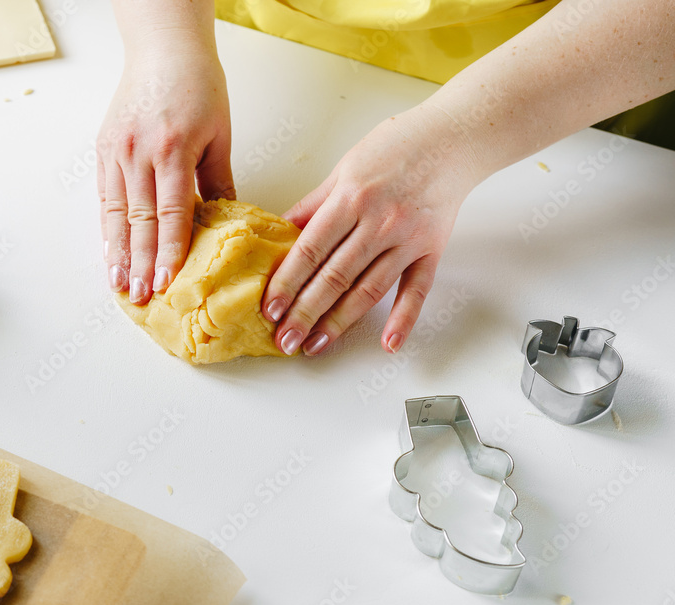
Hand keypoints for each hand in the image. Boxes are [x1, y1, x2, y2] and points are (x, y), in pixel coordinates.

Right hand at [97, 44, 234, 303]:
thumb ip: (218, 181)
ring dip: (119, 254)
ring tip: (120, 285)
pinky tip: (110, 252)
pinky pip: (104, 198)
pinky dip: (107, 229)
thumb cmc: (197, 85)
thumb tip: (226, 223)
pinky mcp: (104, 149)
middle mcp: (139, 153)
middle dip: (142, 264)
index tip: (168, 282)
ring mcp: (117, 151)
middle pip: (140, 221)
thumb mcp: (219, 134)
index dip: (170, 252)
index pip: (172, 213)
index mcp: (173, 149)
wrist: (164, 49)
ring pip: (116, 214)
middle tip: (142, 297)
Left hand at [262, 104, 483, 355]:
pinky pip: (416, 290)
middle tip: (285, 341)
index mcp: (350, 198)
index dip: (287, 283)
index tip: (270, 309)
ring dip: (339, 323)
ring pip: (368, 290)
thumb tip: (279, 233)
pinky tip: (388, 343)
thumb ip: (312, 205)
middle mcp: (378, 222)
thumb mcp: (344, 169)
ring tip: (315, 347)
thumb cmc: (397, 147)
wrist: (454, 138)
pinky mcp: (432, 250)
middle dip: (305, 313)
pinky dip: (403, 319)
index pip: (310, 250)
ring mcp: (407, 239)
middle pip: (335, 277)